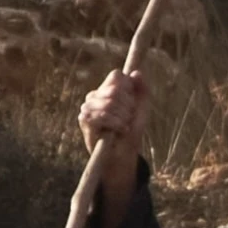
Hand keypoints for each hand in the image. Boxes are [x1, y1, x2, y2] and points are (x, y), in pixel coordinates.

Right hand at [80, 67, 151, 206]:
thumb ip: (142, 90)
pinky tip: (118, 130)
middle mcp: (94, 95)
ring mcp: (87, 106)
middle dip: (128, 106)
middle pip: (115, 90)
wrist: (121, 154)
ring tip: (124, 126)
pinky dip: (115, 124)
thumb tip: (136, 72)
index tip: (133, 103)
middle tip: (129, 119)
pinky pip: (102, 115)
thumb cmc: (131, 131)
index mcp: (107, 89)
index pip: (117, 76)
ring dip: (123, 117)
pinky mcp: (84, 119)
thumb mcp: (142, 110)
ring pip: (109, 102)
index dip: (128, 88)